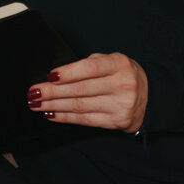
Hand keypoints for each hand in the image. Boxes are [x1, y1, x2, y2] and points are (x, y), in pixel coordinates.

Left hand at [27, 52, 147, 132]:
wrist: (149, 97)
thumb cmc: (122, 75)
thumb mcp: (113, 61)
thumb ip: (90, 64)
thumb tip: (57, 75)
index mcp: (119, 65)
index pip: (91, 68)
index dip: (69, 72)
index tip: (50, 75)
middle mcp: (122, 85)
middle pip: (82, 90)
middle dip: (53, 92)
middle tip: (33, 92)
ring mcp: (120, 105)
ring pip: (80, 106)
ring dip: (54, 106)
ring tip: (36, 104)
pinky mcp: (115, 122)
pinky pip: (85, 120)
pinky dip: (65, 117)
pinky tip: (51, 114)